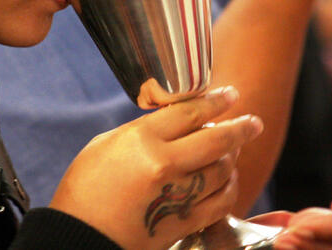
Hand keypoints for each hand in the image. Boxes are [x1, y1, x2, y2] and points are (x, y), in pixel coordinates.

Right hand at [50, 86, 263, 249]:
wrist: (78, 236)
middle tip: (253, 122)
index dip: (216, 101)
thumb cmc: (85, 188)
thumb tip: (175, 122)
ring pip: (223, 169)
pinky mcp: (184, 222)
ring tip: (234, 150)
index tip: (231, 95)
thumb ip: (143, 130)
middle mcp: (165, 164)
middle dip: (241, 127)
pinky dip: (230, 188)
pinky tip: (228, 180)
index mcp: (142, 139)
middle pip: (217, 139)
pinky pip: (221, 201)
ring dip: (233, 157)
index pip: (191, 112)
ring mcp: (178, 195)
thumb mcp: (106, 144)